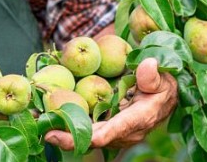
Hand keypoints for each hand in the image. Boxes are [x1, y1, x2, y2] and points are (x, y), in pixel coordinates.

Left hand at [44, 58, 177, 149]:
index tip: (74, 136)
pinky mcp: (107, 129)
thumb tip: (147, 65)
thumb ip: (152, 75)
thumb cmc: (163, 83)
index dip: (94, 135)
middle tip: (47, 132)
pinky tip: (51, 122)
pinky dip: (69, 129)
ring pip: (88, 138)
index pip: (114, 130)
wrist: (165, 95)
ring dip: (66, 135)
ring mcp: (115, 133)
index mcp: (138, 119)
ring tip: (42, 127)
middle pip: (94, 139)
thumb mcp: (162, 77)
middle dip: (70, 138)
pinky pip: (87, 132)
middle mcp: (125, 132)